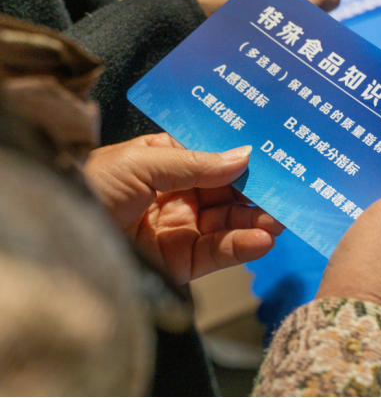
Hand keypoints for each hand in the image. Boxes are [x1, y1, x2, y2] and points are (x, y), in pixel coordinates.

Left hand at [83, 133, 283, 284]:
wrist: (56, 237)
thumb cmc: (87, 186)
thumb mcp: (141, 161)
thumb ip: (196, 162)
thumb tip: (244, 156)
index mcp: (165, 161)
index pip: (215, 157)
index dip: (244, 156)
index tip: (275, 154)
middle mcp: (177, 194)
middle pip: (229, 192)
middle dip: (259, 191)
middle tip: (288, 190)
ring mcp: (181, 229)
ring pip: (230, 223)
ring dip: (259, 220)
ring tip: (281, 218)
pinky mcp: (181, 262)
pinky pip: (219, 253)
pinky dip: (243, 246)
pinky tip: (262, 239)